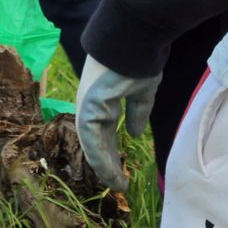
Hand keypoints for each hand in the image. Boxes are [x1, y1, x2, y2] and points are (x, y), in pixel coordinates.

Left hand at [74, 55, 162, 191]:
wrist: (132, 42)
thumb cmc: (137, 62)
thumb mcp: (141, 92)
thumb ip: (136, 112)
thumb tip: (134, 134)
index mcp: (102, 102)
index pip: (104, 134)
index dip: (112, 153)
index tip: (122, 171)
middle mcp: (91, 106)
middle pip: (97, 142)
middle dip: (108, 164)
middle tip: (119, 185)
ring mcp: (86, 107)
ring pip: (92, 144)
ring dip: (103, 165)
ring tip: (115, 184)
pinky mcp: (87, 107)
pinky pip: (90, 138)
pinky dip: (98, 155)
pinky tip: (107, 171)